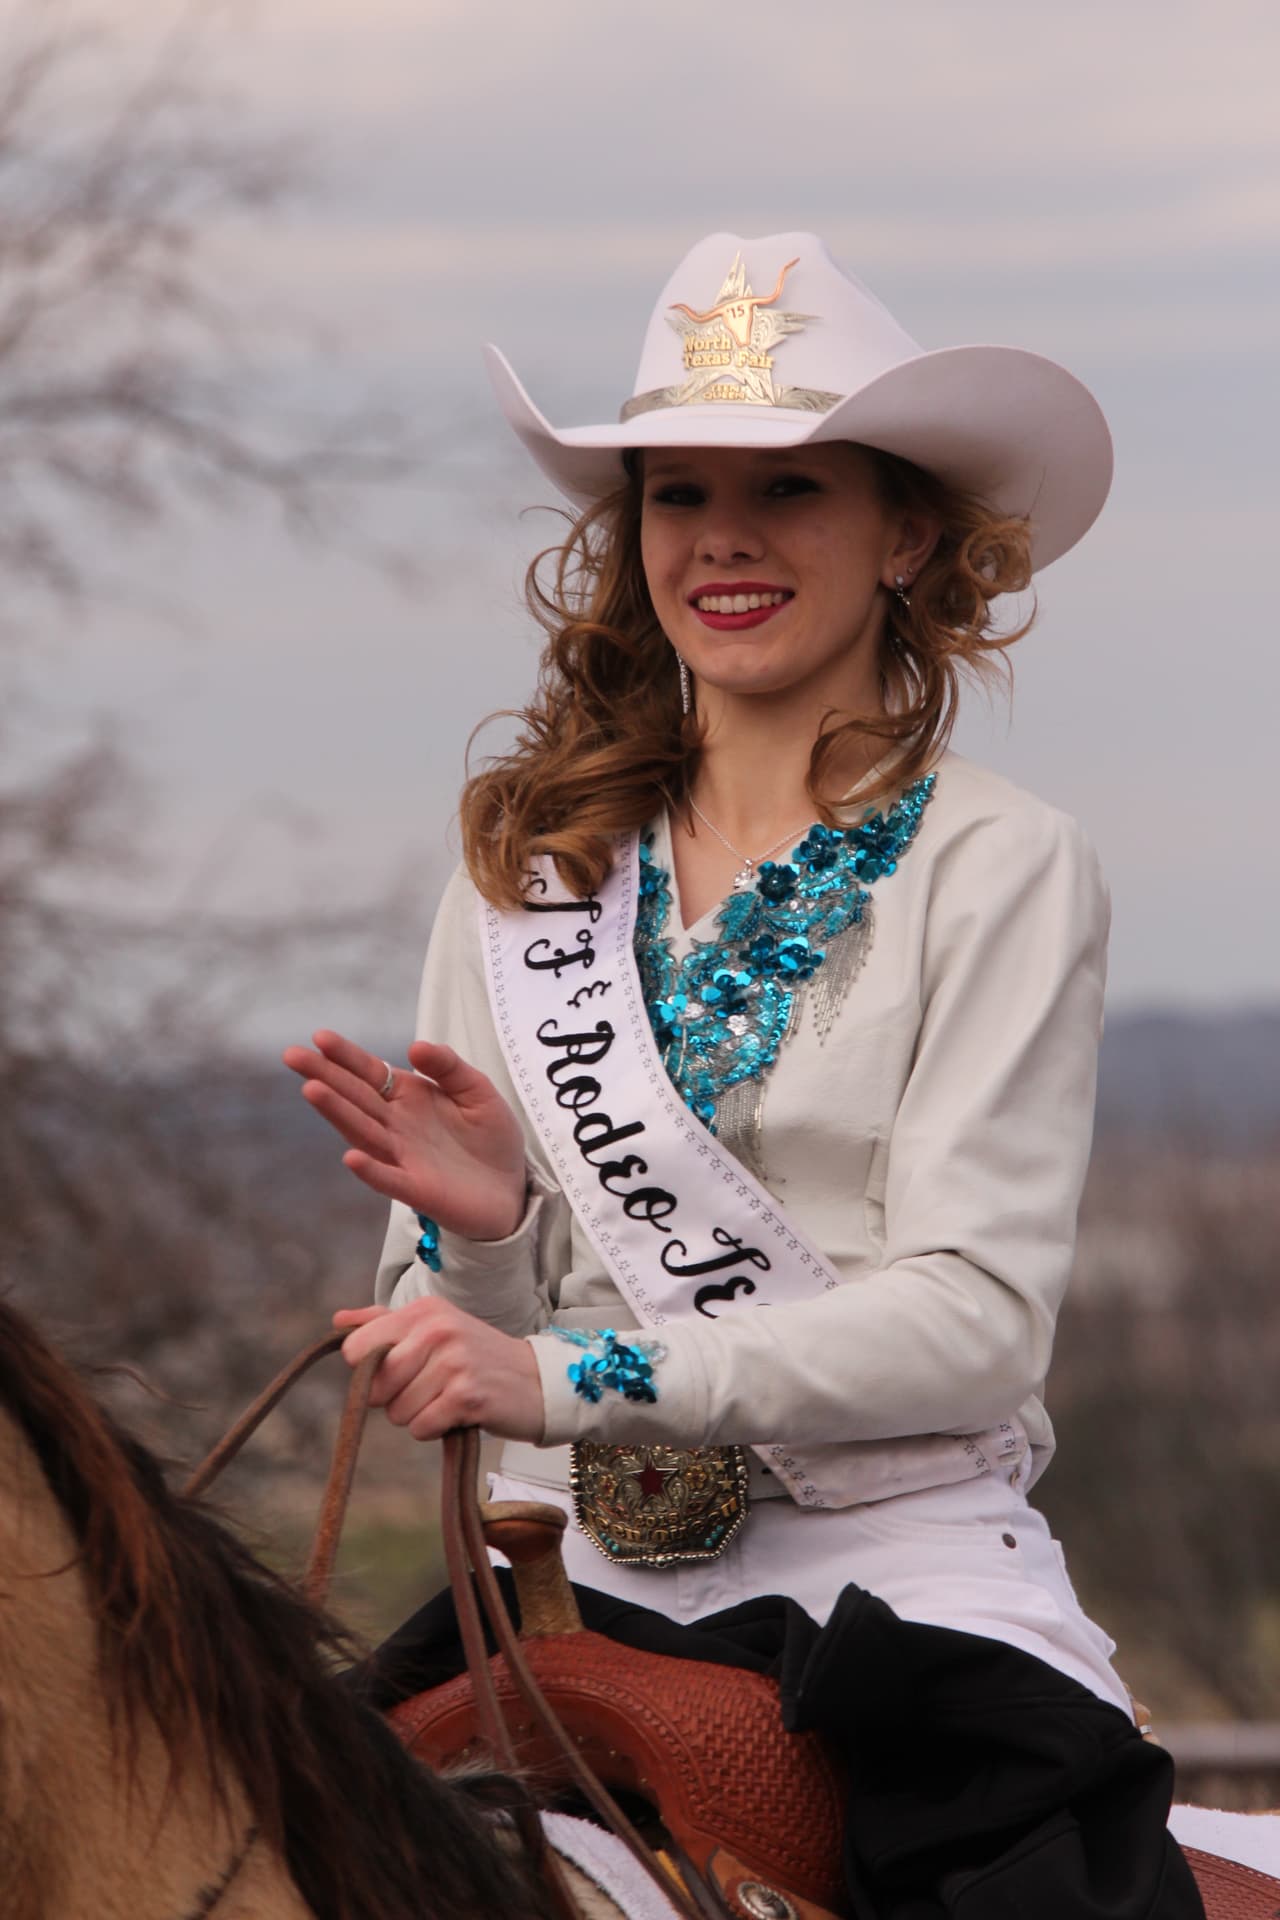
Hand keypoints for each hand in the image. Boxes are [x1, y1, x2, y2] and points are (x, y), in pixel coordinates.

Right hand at [282, 1029, 526, 1240]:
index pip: (370, 1072)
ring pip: (363, 1132)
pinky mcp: (417, 1189)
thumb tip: (415, 1046)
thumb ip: (449, 1067)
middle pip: (355, 1097)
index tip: (320, 1037)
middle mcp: (396, 1125)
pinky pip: (389, 1179)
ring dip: (338, 1113)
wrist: (510, 1188)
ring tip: (312, 1089)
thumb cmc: (489, 1138)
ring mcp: (402, 1157)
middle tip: (291, 1055)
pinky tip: (351, 1157)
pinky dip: (371, 1170)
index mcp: (408, 1097)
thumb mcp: (477, 1090)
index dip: (346, 1055)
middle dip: (324, 1075)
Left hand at [334, 1298, 543, 1441]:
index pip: (356, 1348)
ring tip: (448, 1397)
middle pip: (373, 1385)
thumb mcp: (434, 1327)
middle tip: (430, 1387)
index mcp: (424, 1310)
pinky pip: (420, 1427)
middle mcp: (437, 1329)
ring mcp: (454, 1361)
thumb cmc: (476, 1358)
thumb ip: (384, 1323)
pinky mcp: (467, 1395)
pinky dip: (435, 1428)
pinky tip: (459, 1413)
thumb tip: (339, 1319)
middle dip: (394, 1398)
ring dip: (418, 1415)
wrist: (538, 1381)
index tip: (400, 1371)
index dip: (368, 1372)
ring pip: (396, 1412)